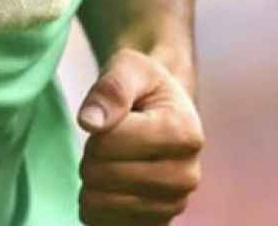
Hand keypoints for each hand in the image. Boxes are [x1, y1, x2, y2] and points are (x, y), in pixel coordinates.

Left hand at [77, 49, 203, 223]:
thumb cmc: (144, 85)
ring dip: (91, 180)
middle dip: (91, 153)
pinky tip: (109, 185)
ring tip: (111, 159)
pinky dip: (96, 206)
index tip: (111, 115)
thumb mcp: (129, 67)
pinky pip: (105, 225)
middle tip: (108, 139)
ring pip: (100, 203)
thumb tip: (90, 122)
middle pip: (103, 175)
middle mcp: (187, 176)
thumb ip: (111, 88)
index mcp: (185, 133)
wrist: (162, 110)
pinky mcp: (157, 225)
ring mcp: (173, 205)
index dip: (96, 125)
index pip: (109, 142)